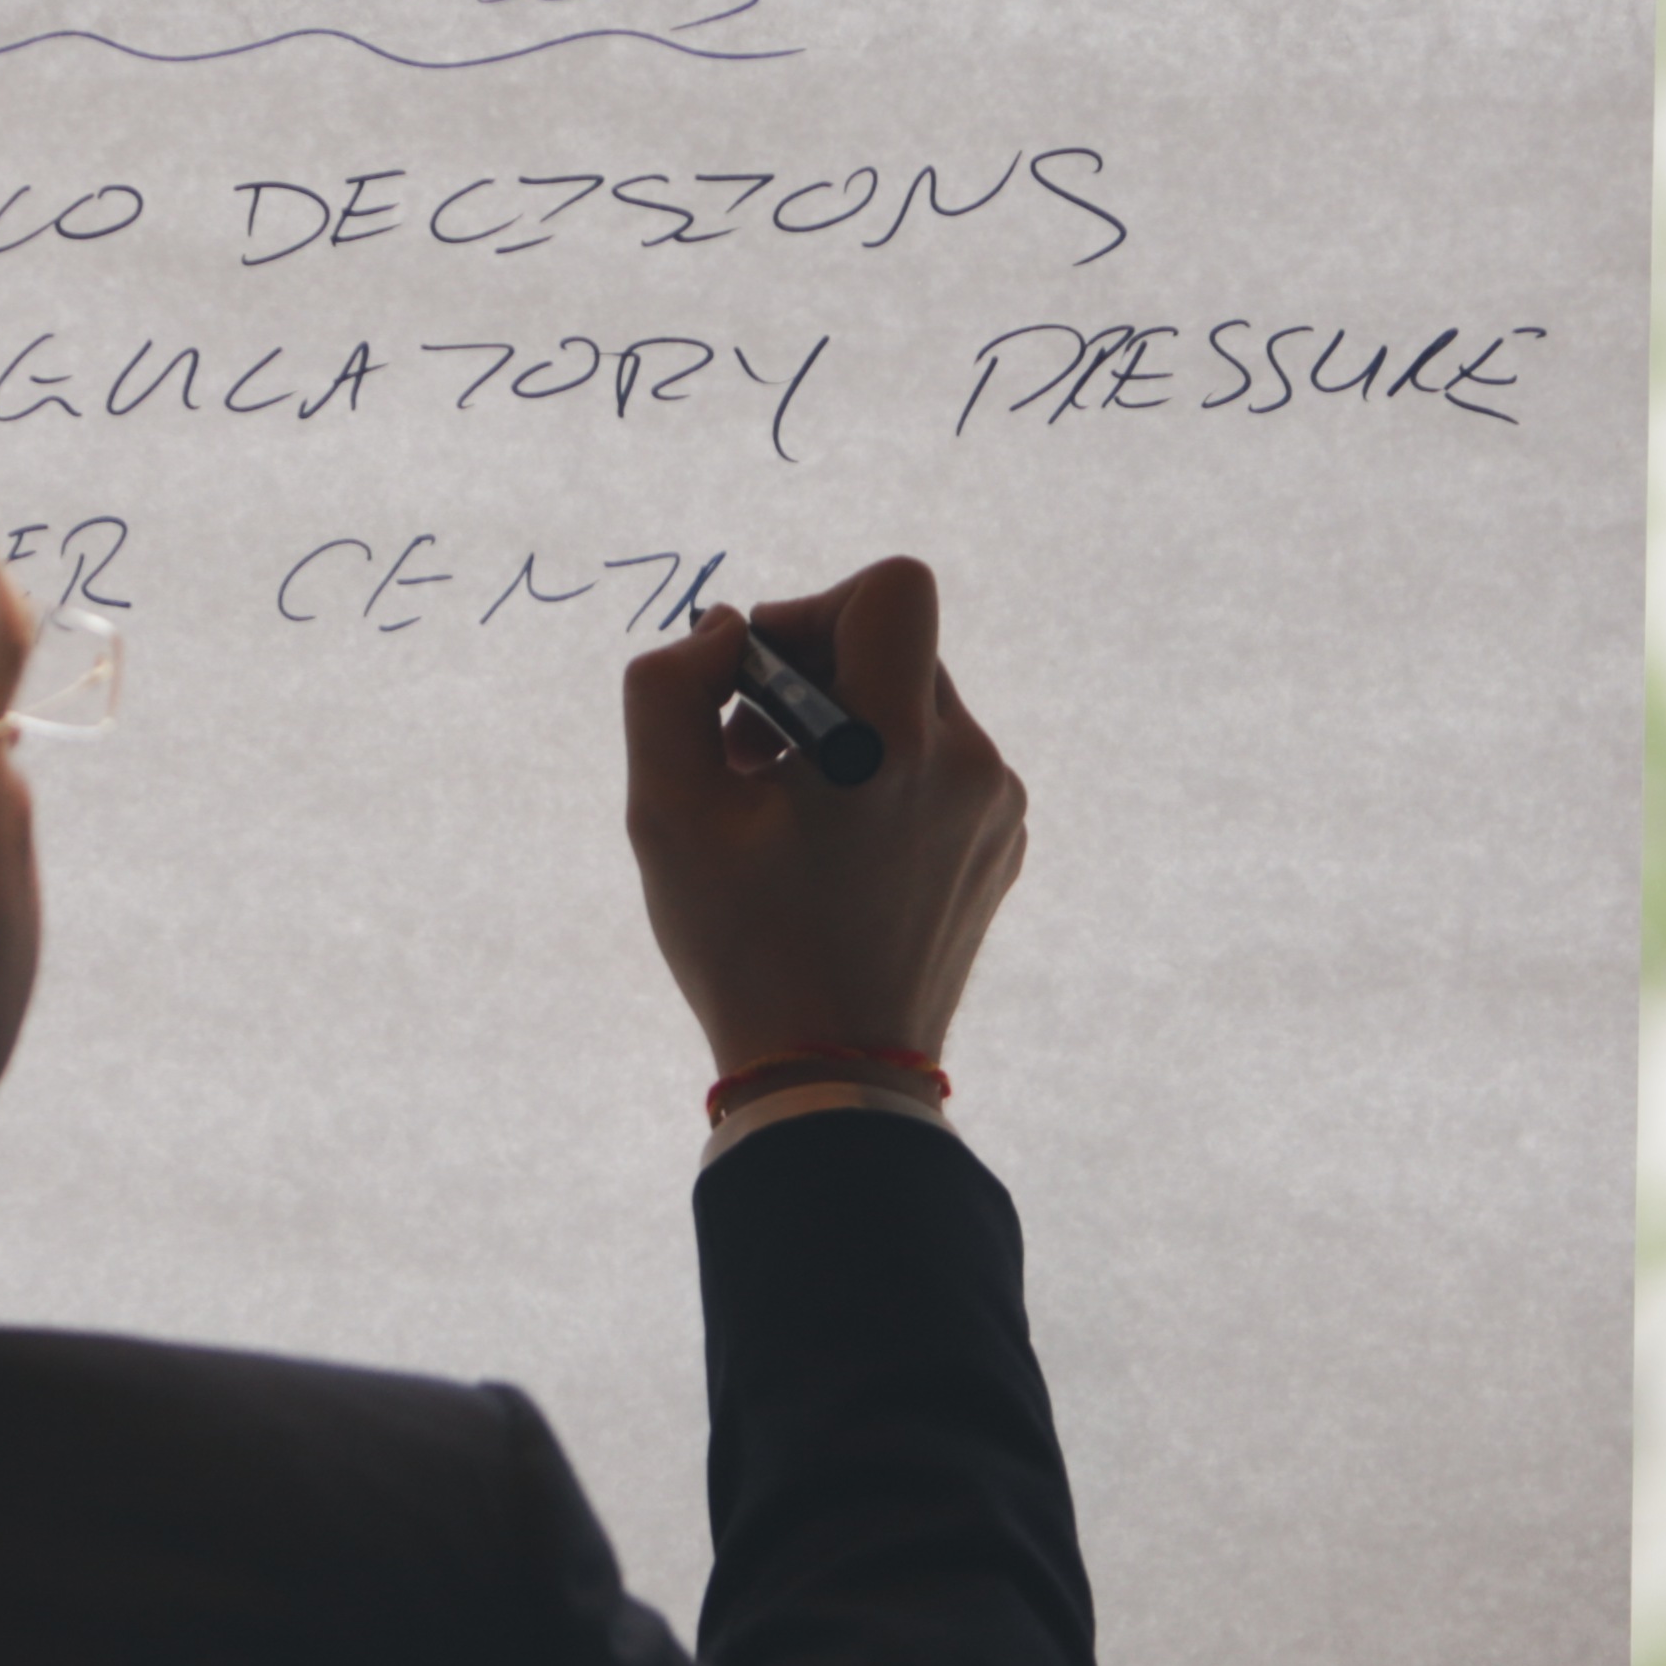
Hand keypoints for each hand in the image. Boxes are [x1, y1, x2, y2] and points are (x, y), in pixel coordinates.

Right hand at [619, 556, 1026, 1079]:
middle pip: (899, 645)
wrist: (833, 1077)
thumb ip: (671, 687)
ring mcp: (997, 809)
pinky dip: (884, 779)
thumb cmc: (740, 944)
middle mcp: (969, 766)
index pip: (894, 589)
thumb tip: (727, 632)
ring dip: (846, 728)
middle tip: (747, 755)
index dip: (814, 609)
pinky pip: (942, 766)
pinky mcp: (1002, 847)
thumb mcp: (663, 811)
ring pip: (918, 706)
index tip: (762, 684)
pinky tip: (834, 850)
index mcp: (893, 746)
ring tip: (785, 810)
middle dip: (814, 675)